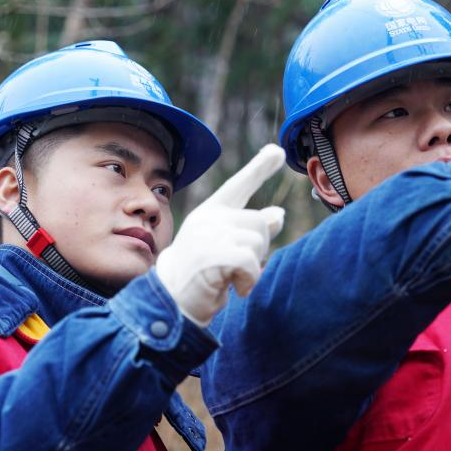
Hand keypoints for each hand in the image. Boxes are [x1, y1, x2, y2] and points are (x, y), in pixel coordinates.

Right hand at [154, 144, 285, 325]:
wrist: (171, 300)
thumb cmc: (201, 275)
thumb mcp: (225, 247)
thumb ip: (249, 229)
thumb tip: (279, 213)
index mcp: (211, 212)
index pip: (238, 186)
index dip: (259, 168)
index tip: (277, 150)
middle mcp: (209, 218)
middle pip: (260, 222)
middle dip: (258, 249)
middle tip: (235, 268)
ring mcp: (209, 234)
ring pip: (258, 241)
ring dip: (253, 267)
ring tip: (230, 278)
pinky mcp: (213, 254)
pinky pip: (250, 262)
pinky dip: (249, 280)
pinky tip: (235, 290)